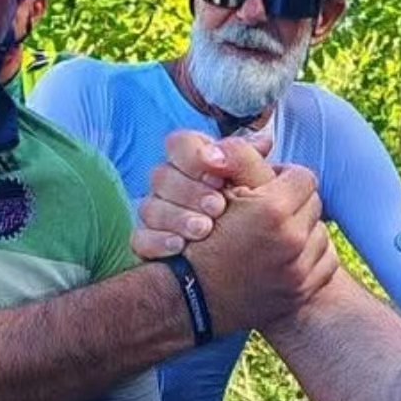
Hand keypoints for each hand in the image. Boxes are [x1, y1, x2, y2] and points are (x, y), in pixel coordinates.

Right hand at [132, 130, 258, 255]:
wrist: (253, 260)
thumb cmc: (259, 217)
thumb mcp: (260, 186)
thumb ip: (250, 160)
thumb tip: (257, 140)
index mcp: (197, 162)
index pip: (179, 144)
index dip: (194, 158)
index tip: (219, 178)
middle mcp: (173, 185)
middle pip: (162, 175)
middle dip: (190, 192)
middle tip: (218, 208)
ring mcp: (159, 214)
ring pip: (150, 207)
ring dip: (178, 217)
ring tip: (204, 230)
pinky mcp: (152, 243)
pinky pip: (141, 239)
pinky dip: (158, 242)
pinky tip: (179, 247)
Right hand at [135, 134, 337, 334]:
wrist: (189, 298)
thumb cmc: (196, 239)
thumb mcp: (216, 191)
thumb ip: (242, 159)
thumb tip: (267, 138)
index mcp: (273, 210)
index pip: (303, 177)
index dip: (284, 179)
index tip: (269, 188)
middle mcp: (292, 240)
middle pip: (314, 204)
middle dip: (295, 204)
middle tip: (271, 212)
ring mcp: (299, 270)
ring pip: (321, 234)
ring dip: (304, 231)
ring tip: (277, 236)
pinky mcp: (301, 292)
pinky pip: (326, 263)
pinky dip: (310, 258)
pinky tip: (288, 258)